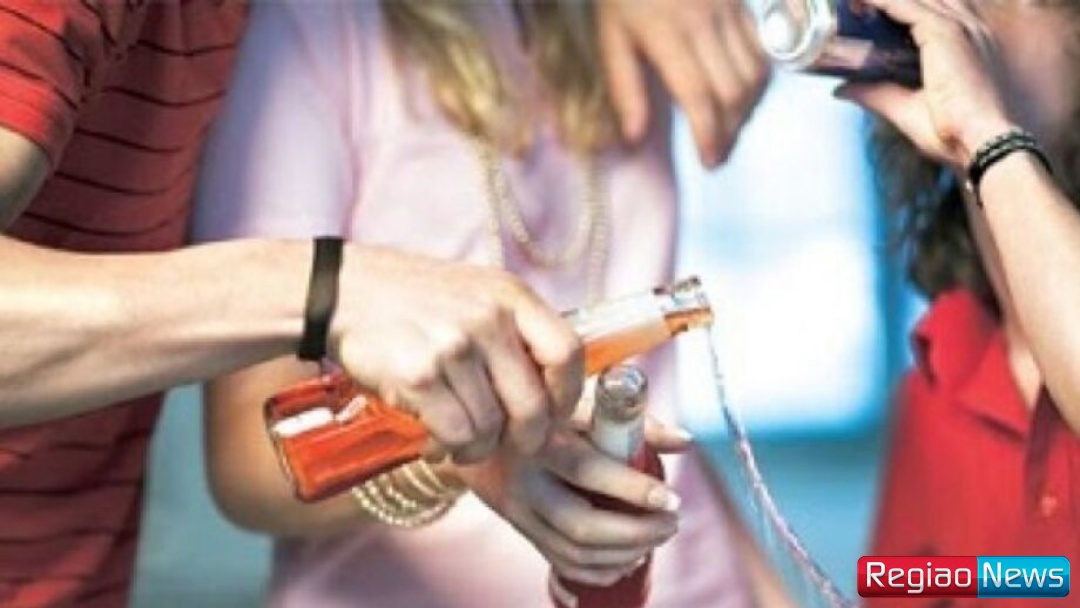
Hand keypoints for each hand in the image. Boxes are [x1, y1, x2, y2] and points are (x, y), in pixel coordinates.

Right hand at [331, 246, 582, 462]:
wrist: (347, 292)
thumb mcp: (480, 295)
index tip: (554, 414)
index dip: (567, 395)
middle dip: (524, 440)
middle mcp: (487, 318)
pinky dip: (447, 447)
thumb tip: (557, 396)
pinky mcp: (418, 375)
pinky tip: (436, 440)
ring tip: (461, 439)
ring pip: (490, 428)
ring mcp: (453, 346)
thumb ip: (519, 333)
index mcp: (511, 296)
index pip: (567, 354)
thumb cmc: (420, 302)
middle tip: (508, 445)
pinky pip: (453, 433)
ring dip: (477, 447)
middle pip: (532, 405)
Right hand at [454, 418, 689, 584]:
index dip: (632, 489)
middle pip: (580, 525)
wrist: (478, 428)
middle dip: (636, 533)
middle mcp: (525, 480)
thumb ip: (633, 421)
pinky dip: (600, 571)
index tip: (671, 499)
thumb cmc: (542, 410)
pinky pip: (560, 563)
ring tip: (656, 538)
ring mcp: (519, 511)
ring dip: (624, 555)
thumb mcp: (580, 404)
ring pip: (573, 552)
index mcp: (540, 440)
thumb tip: (685, 440)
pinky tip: (628, 559)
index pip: (587, 470)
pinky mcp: (521, 529)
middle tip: (672, 523)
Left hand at [597, 0, 769, 166]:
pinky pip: (761, 53)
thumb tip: (635, 137)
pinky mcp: (742, 5)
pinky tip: (741, 101)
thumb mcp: (610, 36)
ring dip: (746, 111)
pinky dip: (757, 85)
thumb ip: (624, 87)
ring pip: (754, 75)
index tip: (709, 161)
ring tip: (728, 133)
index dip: (708, 135)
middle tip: (718, 155)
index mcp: (666, 32)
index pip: (698, 95)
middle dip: (729, 131)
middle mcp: (704, 22)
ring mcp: (728, 10)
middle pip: (732, 91)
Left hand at [834, 0, 1015, 167]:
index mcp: (967, 43)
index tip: (868, 11)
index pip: (934, 9)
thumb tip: (843, 89)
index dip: (902, 6)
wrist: (978, 143)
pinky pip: (905, 5)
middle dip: (890, 1)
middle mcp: (968, 28)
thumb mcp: (905, 107)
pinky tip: (859, 1)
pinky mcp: (945, 33)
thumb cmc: (954, 133)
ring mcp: (959, 27)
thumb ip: (876, 92)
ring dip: (883, 0)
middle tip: (854, 6)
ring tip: (852, 2)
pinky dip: (881, 2)